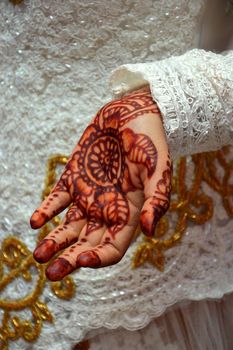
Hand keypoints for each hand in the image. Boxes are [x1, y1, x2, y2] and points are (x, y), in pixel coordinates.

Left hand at [30, 87, 171, 280]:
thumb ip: (156, 200)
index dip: (99, 258)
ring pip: (69, 227)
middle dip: (70, 259)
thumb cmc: (150, 140)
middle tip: (51, 273)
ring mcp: (89, 195)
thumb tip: (149, 231)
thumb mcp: (159, 169)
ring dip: (54, 242)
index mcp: (128, 212)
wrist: (132, 113)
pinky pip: (58, 200)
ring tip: (38, 256)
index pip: (113, 246)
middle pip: (87, 243)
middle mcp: (107, 209)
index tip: (83, 260)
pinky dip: (47, 211)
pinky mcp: (74, 178)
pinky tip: (35, 221)